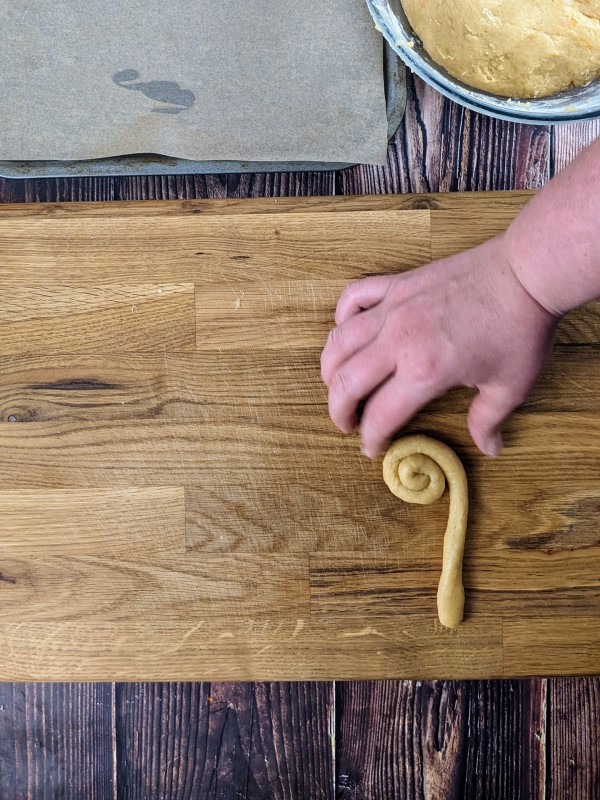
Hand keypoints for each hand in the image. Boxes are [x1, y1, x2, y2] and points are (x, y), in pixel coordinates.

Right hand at [321, 235, 558, 457]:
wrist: (525, 272)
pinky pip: (354, 296)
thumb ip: (488, 420)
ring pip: (339, 341)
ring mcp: (393, 308)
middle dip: (338, 410)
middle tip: (345, 423)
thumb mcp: (510, 385)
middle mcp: (399, 340)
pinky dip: (342, 314)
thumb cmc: (520, 328)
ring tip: (335, 384)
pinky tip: (346, 328)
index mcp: (425, 372)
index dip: (371, 439)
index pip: (380, 416)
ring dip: (330, 368)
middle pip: (347, 382)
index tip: (371, 448)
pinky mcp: (397, 284)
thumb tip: (488, 448)